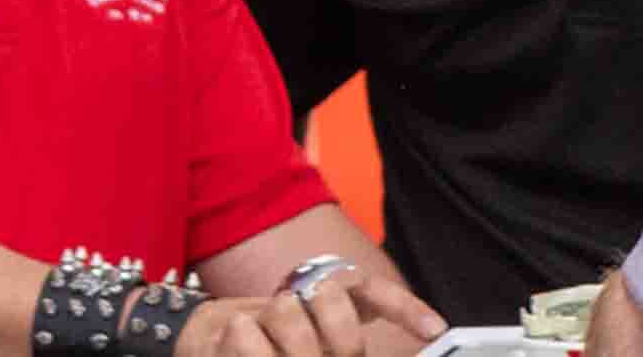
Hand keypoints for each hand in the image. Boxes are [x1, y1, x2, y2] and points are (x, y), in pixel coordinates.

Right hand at [171, 270, 441, 356]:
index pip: (373, 291)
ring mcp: (267, 307)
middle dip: (342, 337)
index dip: (405, 306)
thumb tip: (397, 352)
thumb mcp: (319, 349)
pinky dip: (258, 356)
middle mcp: (303, 295)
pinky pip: (245, 333)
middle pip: (333, 292)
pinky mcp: (230, 324)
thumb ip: (345, 352)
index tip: (435, 330)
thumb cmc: (277, 353)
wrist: (207, 343)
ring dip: (297, 349)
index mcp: (333, 303)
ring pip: (288, 311)